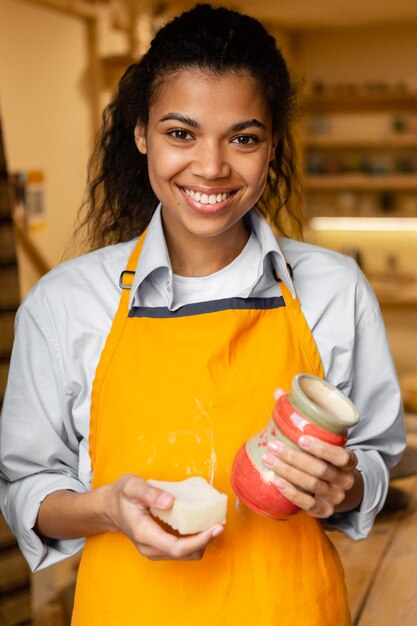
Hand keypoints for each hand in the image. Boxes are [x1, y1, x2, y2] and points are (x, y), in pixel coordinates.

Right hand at [106, 474, 222, 559]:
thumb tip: (170, 501)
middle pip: (184, 554)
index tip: (216, 528)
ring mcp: (153, 549)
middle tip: (218, 522)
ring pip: (184, 554)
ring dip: (200, 542)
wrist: (109, 507)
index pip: (177, 546)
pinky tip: (199, 524)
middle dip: (204, 541)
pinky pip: (180, 549)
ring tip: (211, 522)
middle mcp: (150, 547)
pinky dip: (193, 540)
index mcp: (144, 533)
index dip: (199, 540)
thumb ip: (150, 493)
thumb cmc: (121, 494)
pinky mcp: (158, 547)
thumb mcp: (132, 486)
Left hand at [262, 391, 362, 517]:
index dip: (322, 448)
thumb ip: (304, 416)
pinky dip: (292, 493)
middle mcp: (345, 480)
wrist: (341, 488)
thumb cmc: (328, 457)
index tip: (301, 438)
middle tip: (273, 446)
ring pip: (312, 485)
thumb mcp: (325, 439)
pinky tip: (278, 482)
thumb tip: (278, 392)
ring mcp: (336, 498)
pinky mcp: (325, 511)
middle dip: (294, 458)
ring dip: (288, 472)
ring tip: (269, 460)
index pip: (342, 456)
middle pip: (320, 470)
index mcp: (349, 461)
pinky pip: (308, 505)